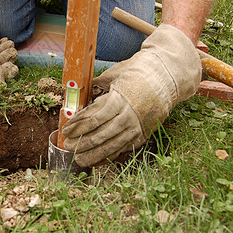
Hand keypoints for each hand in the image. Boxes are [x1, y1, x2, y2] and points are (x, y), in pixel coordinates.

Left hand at [62, 24, 201, 167]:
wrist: (167, 77)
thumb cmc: (136, 72)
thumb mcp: (114, 75)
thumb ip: (96, 88)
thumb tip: (78, 96)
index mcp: (119, 100)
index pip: (93, 117)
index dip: (77, 126)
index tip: (65, 130)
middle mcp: (128, 116)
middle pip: (99, 134)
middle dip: (81, 142)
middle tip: (67, 146)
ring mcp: (137, 127)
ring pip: (111, 145)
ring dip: (92, 154)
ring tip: (78, 159)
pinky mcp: (142, 134)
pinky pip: (122, 148)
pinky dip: (108, 155)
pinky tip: (96, 160)